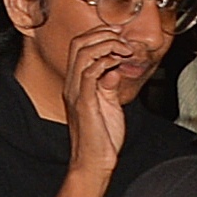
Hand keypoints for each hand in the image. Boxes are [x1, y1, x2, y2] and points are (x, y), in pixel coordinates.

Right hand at [61, 20, 135, 174]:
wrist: (92, 161)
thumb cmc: (100, 138)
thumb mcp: (108, 105)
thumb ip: (109, 86)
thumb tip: (114, 70)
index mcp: (76, 85)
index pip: (78, 48)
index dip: (97, 36)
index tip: (118, 37)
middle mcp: (72, 85)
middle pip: (78, 45)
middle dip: (102, 35)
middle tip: (122, 39)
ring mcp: (76, 93)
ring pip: (83, 54)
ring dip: (107, 46)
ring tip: (124, 50)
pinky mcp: (84, 102)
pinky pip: (90, 73)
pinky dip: (105, 63)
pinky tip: (117, 65)